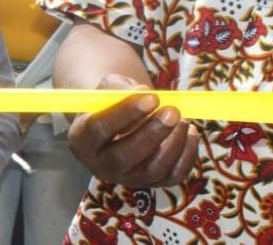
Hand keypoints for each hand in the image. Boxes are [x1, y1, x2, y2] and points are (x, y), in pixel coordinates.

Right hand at [67, 74, 200, 187]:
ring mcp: (126, 177)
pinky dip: (187, 155)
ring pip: (152, 169)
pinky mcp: (150, 183)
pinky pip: (172, 176)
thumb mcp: (107, 89)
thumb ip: (121, 89)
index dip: (125, 113)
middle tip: (173, 111)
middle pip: (125, 156)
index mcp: (82, 138)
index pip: (99, 128)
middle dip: (153, 133)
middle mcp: (100, 164)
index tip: (152, 97)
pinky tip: (191, 132)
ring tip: (182, 119)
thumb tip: (145, 93)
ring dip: (173, 143)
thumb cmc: (110, 103)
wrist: (117, 123)